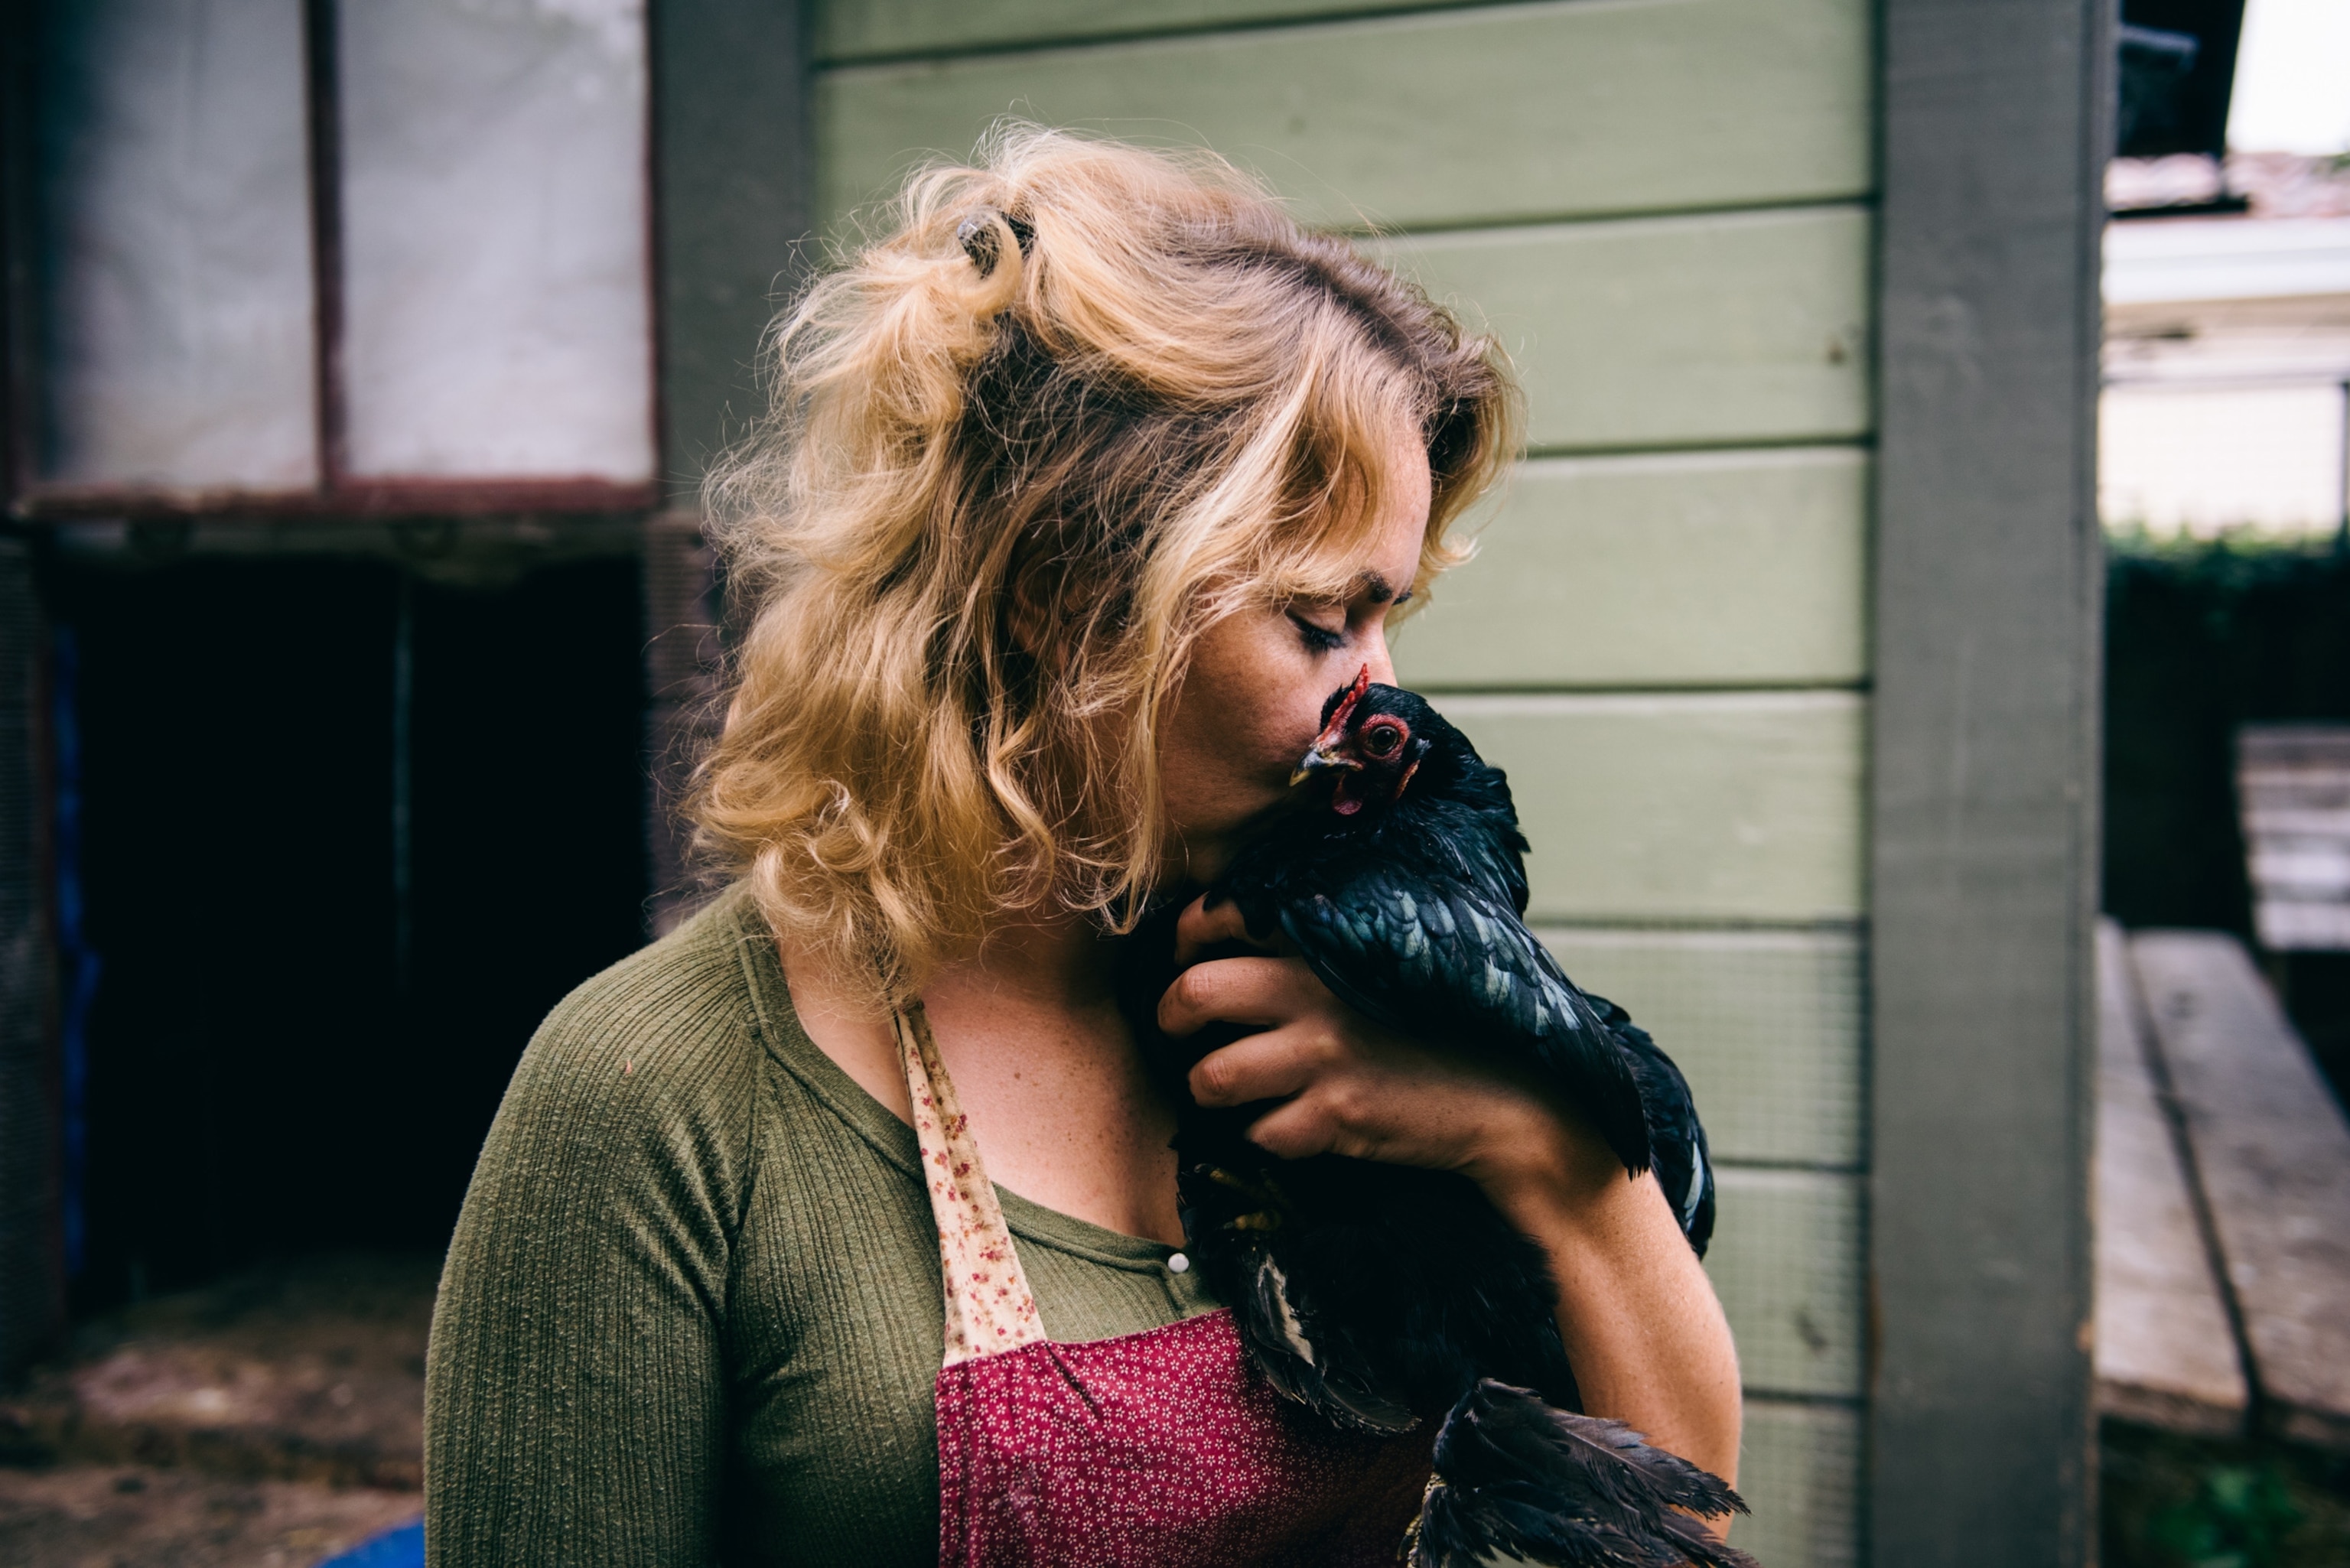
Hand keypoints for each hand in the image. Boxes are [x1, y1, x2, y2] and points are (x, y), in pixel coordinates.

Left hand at [1163, 896, 1742, 1487]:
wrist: (1517, 1101)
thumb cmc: (1454, 1026)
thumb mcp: (1395, 958)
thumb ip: (1331, 939)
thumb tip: (1253, 930)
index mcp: (1331, 939)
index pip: (1222, 914)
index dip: (1187, 936)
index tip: (1186, 954)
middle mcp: (1316, 991)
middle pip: (1192, 993)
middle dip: (1170, 1015)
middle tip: (1180, 1028)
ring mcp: (1324, 1056)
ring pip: (1212, 1075)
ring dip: (1211, 1087)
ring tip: (1232, 1088)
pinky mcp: (1336, 1117)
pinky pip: (1260, 1132)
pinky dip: (1269, 1135)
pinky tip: (1296, 1125)